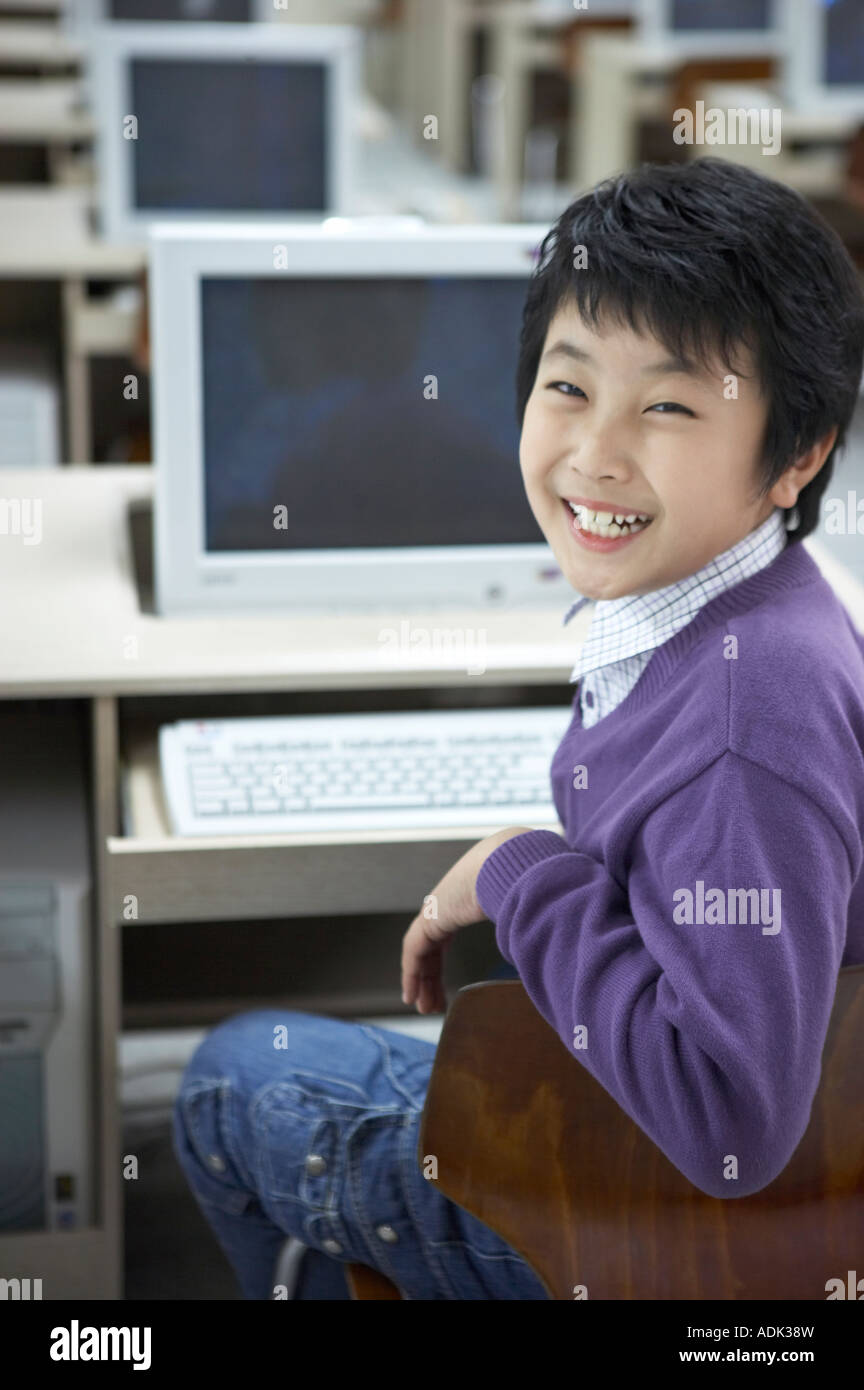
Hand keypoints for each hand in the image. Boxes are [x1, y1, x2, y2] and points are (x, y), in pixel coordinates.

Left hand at [400, 827, 532, 1014]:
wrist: (515, 864)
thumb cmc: (528, 882)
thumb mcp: (528, 912)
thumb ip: (530, 932)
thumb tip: (552, 953)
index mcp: (467, 900)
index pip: (444, 937)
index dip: (441, 962)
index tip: (444, 986)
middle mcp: (448, 904)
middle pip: (433, 947)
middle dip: (432, 977)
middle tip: (433, 1004)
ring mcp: (437, 909)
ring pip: (421, 953)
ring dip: (421, 982)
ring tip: (424, 1008)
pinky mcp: (430, 918)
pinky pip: (414, 952)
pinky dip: (412, 975)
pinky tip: (411, 995)